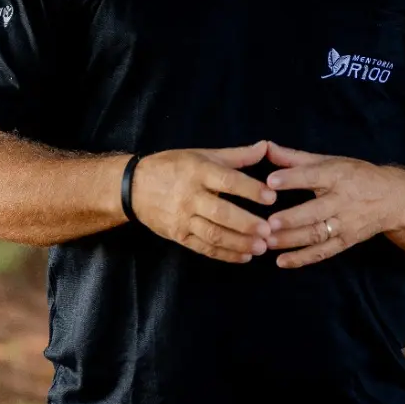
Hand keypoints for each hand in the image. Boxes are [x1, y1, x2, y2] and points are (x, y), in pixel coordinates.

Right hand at [130, 142, 276, 262]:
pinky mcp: (178, 235)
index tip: (271, 197)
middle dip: (246, 223)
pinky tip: (244, 256)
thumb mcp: (202, 155)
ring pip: (213, 234)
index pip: (226, 180)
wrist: (133, 187)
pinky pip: (203, 248)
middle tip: (269, 231)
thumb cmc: (173, 167)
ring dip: (239, 243)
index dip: (250, 189)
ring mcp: (182, 218)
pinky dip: (225, 254)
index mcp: (197, 171)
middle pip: (220, 212)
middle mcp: (189, 195)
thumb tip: (266, 147)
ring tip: (261, 247)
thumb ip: (236, 155)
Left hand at [263, 143, 404, 267]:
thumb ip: (295, 158)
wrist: (393, 199)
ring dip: (292, 240)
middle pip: (316, 211)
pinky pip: (323, 252)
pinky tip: (281, 262)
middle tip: (269, 223)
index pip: (313, 177)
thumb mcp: (329, 161)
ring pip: (317, 234)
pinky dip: (302, 259)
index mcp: (337, 175)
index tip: (270, 181)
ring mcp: (345, 224)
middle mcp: (342, 201)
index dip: (292, 179)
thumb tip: (265, 146)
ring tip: (268, 242)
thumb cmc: (356, 176)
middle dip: (292, 218)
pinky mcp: (346, 241)